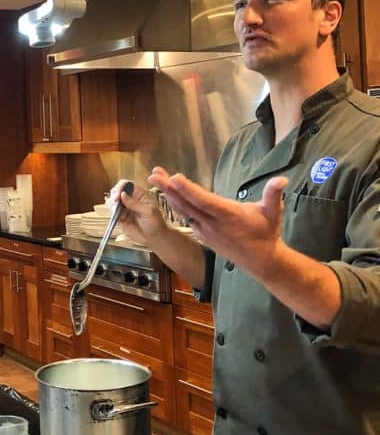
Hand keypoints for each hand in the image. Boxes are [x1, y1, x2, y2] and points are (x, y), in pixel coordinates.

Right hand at [109, 178, 168, 245]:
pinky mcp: (119, 218)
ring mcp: (124, 208)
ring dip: (112, 206)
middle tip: (115, 203)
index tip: (118, 195)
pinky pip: (112, 213)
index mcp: (139, 194)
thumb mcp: (148, 212)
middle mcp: (130, 199)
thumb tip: (122, 195)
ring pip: (112, 202)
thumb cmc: (156, 224)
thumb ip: (135, 204)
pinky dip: (112, 214)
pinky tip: (119, 218)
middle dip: (114, 196)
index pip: (126, 185)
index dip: (120, 188)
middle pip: (116, 191)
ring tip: (118, 213)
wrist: (154, 238)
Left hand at [149, 166, 288, 277]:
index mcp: (228, 215)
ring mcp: (205, 230)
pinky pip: (185, 217)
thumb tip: (282, 179)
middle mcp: (212, 223)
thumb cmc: (267, 233)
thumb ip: (273, 194)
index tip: (173, 177)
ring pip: (183, 210)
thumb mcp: (273, 212)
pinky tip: (167, 195)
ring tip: (155, 179)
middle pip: (186, 204)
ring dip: (168, 194)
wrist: (260, 260)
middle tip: (153, 174)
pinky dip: (175, 205)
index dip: (188, 189)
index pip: (203, 200)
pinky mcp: (202, 234)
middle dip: (168, 188)